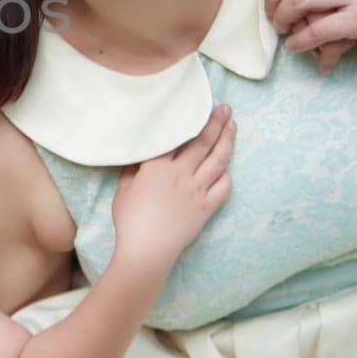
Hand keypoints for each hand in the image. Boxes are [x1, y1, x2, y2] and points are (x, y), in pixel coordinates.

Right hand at [111, 105, 234, 264]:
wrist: (147, 251)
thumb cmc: (129, 221)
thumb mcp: (123, 189)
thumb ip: (132, 168)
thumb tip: (139, 152)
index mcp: (157, 168)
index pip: (175, 137)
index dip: (186, 120)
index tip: (195, 106)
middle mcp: (181, 175)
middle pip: (202, 142)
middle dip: (215, 122)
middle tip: (225, 108)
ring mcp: (197, 191)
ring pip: (217, 160)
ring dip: (227, 141)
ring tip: (233, 126)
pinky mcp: (206, 207)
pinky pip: (223, 187)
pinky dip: (226, 175)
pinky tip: (226, 167)